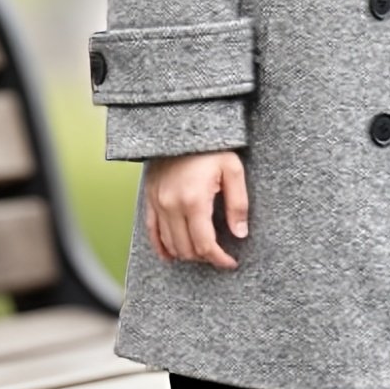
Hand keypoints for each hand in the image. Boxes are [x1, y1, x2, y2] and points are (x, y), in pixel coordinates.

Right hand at [142, 151, 248, 269]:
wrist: (181, 126)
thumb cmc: (211, 147)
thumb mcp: (233, 170)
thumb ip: (238, 204)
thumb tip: (239, 234)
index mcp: (194, 200)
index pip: (204, 244)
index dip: (219, 259)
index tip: (230, 262)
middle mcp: (172, 205)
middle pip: (186, 248)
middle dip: (205, 258)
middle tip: (219, 255)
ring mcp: (157, 202)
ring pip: (169, 243)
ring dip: (186, 253)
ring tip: (203, 252)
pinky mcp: (149, 198)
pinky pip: (151, 231)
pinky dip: (161, 247)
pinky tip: (171, 255)